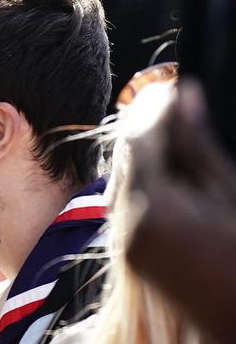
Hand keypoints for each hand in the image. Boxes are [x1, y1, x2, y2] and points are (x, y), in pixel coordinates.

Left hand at [124, 81, 235, 343]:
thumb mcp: (231, 192)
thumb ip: (197, 148)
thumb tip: (182, 95)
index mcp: (156, 206)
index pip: (141, 140)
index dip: (153, 108)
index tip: (169, 86)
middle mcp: (128, 224)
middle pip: (123, 160)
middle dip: (142, 128)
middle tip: (167, 102)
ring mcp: (124, 244)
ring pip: (120, 182)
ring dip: (140, 155)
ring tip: (168, 131)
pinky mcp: (128, 257)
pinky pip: (124, 207)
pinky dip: (139, 183)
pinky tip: (164, 172)